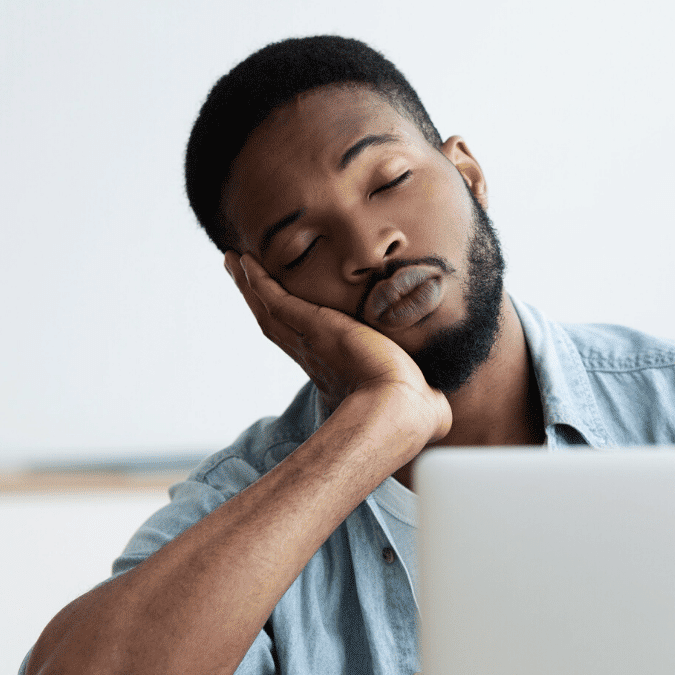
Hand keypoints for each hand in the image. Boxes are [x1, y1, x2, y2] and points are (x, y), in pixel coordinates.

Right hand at [224, 252, 451, 441]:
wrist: (400, 410)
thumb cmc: (414, 413)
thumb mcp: (417, 395)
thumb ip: (424, 393)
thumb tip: (440, 402)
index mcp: (336, 370)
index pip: (305, 340)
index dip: (289, 322)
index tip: (280, 309)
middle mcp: (314, 356)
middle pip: (274, 320)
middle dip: (257, 297)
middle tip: (240, 273)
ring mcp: (309, 341)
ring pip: (268, 307)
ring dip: (249, 284)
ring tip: (234, 261)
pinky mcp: (311, 327)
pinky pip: (275, 298)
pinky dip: (257, 280)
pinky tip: (245, 261)